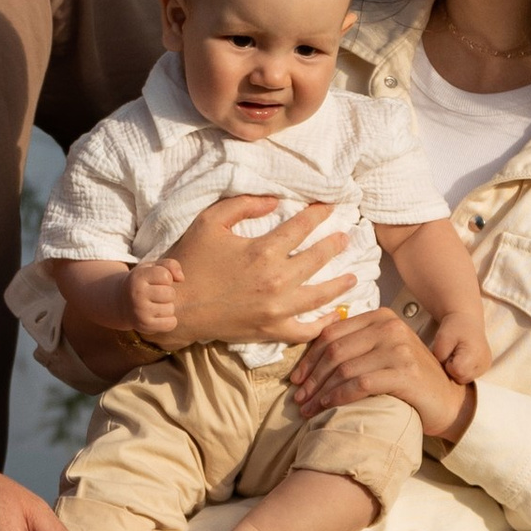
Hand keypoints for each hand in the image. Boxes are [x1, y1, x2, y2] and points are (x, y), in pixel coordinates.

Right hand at [129, 254, 186, 338]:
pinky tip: (158, 316)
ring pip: (171, 309)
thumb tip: (181, 279)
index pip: (167, 276)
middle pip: (170, 294)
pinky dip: (168, 320)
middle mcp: (136, 294)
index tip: (156, 280)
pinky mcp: (145, 326)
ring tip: (155, 305)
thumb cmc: (143, 283)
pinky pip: (171, 323)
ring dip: (167, 307)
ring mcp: (139, 312)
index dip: (166, 278)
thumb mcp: (153, 268)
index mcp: (137, 277)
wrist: (121, 303)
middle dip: (168, 293)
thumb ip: (171, 265)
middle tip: (156, 294)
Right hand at [155, 195, 357, 345]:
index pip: (302, 227)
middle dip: (335, 245)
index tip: (331, 206)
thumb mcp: (210, 222)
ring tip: (353, 276)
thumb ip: (243, 204)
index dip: (319, 214)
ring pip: (321, 295)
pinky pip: (306, 330)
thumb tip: (274, 199)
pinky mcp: (271, 330)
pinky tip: (333, 315)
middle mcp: (276, 279)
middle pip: (318, 258)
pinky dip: (322, 324)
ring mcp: (277, 308)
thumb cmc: (191, 261)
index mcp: (263, 250)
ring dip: (340, 284)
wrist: (176, 306)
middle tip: (346, 237)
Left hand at [288, 307, 473, 447]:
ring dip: (320, 392)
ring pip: (344, 368)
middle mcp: (390, 327)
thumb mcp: (382, 352)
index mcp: (380, 317)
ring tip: (307, 408)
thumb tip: (310, 357)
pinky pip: (360, 384)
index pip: (331, 333)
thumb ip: (356, 346)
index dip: (308, 358)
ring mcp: (399, 349)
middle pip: (335, 351)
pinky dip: (339, 397)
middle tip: (298, 398)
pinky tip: (328, 408)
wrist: (448, 400)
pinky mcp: (405, 373)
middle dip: (311, 377)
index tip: (295, 379)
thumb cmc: (409, 380)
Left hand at [431, 310, 492, 384]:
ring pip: (464, 379)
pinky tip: (463, 358)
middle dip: (452, 368)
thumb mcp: (442, 339)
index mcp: (476, 354)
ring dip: (457, 370)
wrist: (467, 320)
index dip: (447, 364)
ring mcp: (486, 367)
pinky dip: (463, 369)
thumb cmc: (454, 328)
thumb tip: (443, 375)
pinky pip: (468, 376)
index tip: (449, 352)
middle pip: (461, 378)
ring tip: (458, 354)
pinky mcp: (484, 368)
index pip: (457, 372)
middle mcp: (484, 363)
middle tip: (452, 352)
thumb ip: (440, 359)